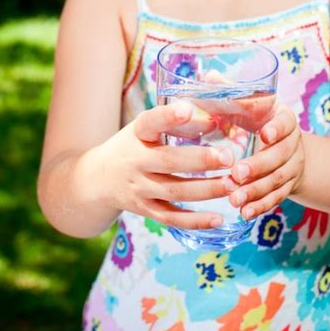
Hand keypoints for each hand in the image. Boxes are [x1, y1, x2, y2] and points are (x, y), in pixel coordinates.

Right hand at [97, 102, 235, 229]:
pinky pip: (172, 218)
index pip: (150, 122)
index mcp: (137, 134)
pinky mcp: (145, 209)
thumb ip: (175, 123)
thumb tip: (215, 119)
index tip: (187, 109)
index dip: (167, 116)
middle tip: (228, 157)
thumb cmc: (133, 145)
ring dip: (206, 190)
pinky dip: (195, 221)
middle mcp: (135, 161)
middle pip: (169, 162)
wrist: (97, 179)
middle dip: (201, 160)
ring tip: (232, 185)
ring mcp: (139, 188)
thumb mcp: (145, 128)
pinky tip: (218, 218)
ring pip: (175, 192)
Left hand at [227, 104, 303, 218]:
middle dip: (259, 166)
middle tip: (237, 173)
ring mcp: (293, 168)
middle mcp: (294, 144)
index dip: (277, 128)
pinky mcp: (287, 188)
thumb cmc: (260, 119)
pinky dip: (260, 206)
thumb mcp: (252, 105)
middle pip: (280, 156)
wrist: (287, 146)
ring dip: (256, 191)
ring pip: (277, 181)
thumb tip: (210, 77)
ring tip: (234, 198)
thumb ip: (233, 95)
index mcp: (286, 119)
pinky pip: (276, 199)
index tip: (265, 134)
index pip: (286, 123)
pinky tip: (244, 212)